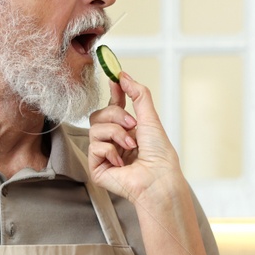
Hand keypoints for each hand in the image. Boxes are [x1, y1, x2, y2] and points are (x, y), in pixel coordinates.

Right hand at [87, 72, 184, 206]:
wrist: (159, 178)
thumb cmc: (160, 155)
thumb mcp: (150, 117)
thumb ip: (138, 94)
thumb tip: (123, 75)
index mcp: (127, 130)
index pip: (113, 107)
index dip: (113, 93)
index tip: (114, 79)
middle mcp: (114, 141)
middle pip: (98, 116)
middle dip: (115, 116)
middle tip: (132, 125)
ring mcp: (104, 155)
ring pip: (94, 130)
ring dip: (115, 134)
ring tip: (131, 146)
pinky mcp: (97, 168)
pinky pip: (94, 147)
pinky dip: (110, 151)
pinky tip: (121, 162)